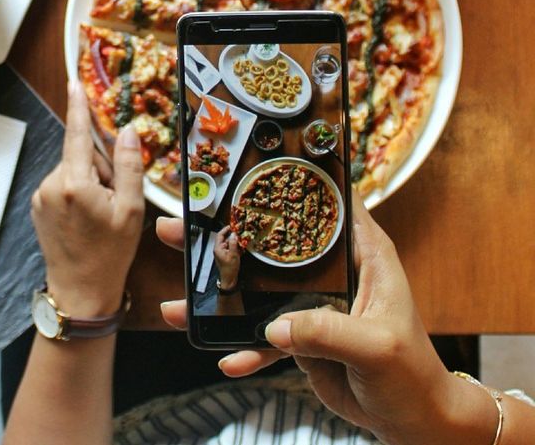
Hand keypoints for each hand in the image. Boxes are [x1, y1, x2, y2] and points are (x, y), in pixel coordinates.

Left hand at [31, 81, 143, 317]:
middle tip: (114, 199)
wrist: (80, 292)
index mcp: (74, 183)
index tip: (74, 83)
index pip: (77, 135)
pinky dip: (78, 192)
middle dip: (101, 168)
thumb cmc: (110, 253)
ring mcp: (41, 196)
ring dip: (90, 182)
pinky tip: (87, 217)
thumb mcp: (131, 209)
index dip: (78, 107)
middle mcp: (51, 185)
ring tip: (100, 214)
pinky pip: (63, 185)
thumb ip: (129, 165)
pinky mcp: (38, 206)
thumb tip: (127, 131)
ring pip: (73, 170)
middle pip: (81, 155)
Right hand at [156, 200, 491, 444]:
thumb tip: (275, 328)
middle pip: (272, 240)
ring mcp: (311, 300)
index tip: (243, 168)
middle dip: (225, 234)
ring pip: (256, 287)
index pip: (324, 202)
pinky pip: (261, 335)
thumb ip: (328, 332)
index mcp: (361, 252)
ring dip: (218, 294)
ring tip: (174, 303)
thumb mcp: (377, 347)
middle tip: (179, 226)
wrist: (410, 420)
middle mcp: (331, 268)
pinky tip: (225, 359)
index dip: (287, 181)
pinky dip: (242, 347)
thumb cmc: (412, 375)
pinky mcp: (299, 332)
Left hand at [213, 226, 239, 287]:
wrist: (229, 280)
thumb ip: (233, 243)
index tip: (232, 226)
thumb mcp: (233, 255)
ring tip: (243, 240)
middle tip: (240, 233)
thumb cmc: (230, 268)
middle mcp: (219, 249)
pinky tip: (242, 248)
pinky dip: (236, 247)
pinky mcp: (226, 256)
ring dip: (235, 242)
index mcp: (218, 248)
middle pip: (225, 239)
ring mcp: (223, 253)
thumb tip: (234, 234)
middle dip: (232, 236)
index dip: (225, 229)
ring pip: (229, 244)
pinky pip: (231, 249)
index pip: (220, 235)